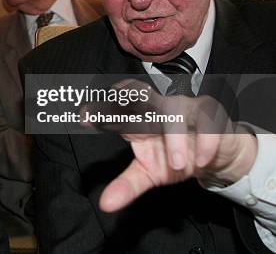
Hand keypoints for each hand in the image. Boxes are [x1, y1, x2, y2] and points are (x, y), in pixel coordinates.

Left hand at [81, 81, 258, 212]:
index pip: (116, 110)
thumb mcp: (150, 174)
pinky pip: (207, 120)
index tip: (84, 117)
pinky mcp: (210, 115)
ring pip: (175, 109)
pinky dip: (205, 140)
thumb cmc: (177, 158)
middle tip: (122, 115)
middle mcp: (157, 109)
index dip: (101, 111)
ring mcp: (184, 108)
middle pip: (141, 95)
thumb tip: (105, 204)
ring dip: (174, 136)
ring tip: (176, 164)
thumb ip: (127, 186)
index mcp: (138, 121)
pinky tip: (201, 160)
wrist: (215, 157)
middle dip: (129, 98)